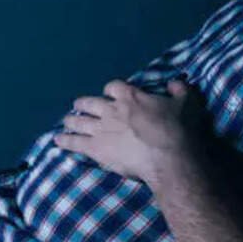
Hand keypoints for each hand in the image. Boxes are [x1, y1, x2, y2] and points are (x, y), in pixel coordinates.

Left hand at [54, 80, 206, 182]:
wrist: (167, 157)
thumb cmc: (177, 130)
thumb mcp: (185, 104)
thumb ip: (179, 91)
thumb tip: (175, 83)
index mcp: (130, 96)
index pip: (113, 87)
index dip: (109, 91)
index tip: (109, 95)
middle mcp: (111, 109)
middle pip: (90, 102)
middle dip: (83, 104)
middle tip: (80, 106)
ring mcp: (101, 128)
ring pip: (79, 120)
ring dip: (71, 120)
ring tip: (66, 121)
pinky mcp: (95, 148)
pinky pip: (74, 142)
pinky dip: (65, 140)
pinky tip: (57, 140)